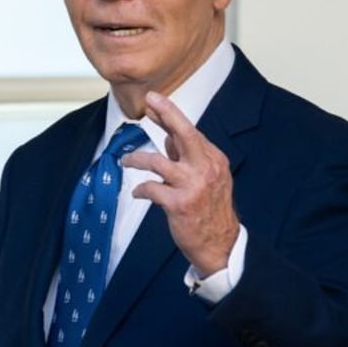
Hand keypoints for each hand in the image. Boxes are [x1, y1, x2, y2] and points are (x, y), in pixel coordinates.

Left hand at [121, 91, 239, 276]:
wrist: (221, 245)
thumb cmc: (210, 211)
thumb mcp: (207, 178)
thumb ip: (188, 157)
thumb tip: (167, 135)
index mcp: (214, 160)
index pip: (190, 132)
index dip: (169, 116)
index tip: (154, 102)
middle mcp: (205, 169)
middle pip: (184, 134)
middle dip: (166, 113)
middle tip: (150, 101)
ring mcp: (192, 186)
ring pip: (158, 161)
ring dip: (137, 159)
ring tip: (126, 161)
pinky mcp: (179, 204)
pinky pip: (151, 188)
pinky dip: (141, 189)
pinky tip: (138, 192)